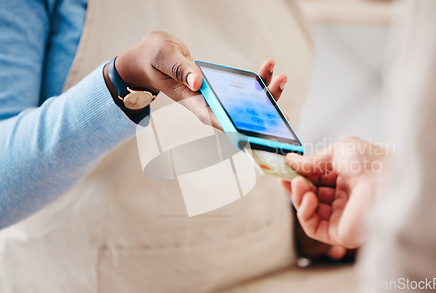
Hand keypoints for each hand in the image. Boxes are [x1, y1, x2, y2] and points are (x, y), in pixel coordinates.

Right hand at [104, 31, 287, 126]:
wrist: (152, 56)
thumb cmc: (153, 58)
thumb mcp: (163, 57)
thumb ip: (179, 68)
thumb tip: (197, 82)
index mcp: (189, 99)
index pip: (213, 117)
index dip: (233, 125)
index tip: (253, 130)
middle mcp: (204, 101)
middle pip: (235, 112)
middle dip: (259, 108)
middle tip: (277, 93)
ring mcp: (213, 95)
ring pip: (243, 101)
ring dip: (263, 93)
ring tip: (281, 77)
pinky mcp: (218, 87)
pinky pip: (240, 87)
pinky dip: (256, 80)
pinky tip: (268, 68)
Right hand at [282, 136, 387, 247]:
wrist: (387, 183)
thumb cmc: (372, 163)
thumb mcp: (339, 150)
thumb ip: (313, 158)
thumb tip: (291, 160)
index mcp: (346, 178)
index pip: (315, 179)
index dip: (298, 174)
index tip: (283, 168)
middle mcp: (343, 198)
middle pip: (309, 195)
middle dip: (295, 186)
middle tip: (284, 177)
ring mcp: (340, 216)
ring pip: (308, 210)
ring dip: (298, 196)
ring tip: (299, 184)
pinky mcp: (338, 233)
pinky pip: (312, 226)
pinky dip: (304, 212)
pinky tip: (308, 198)